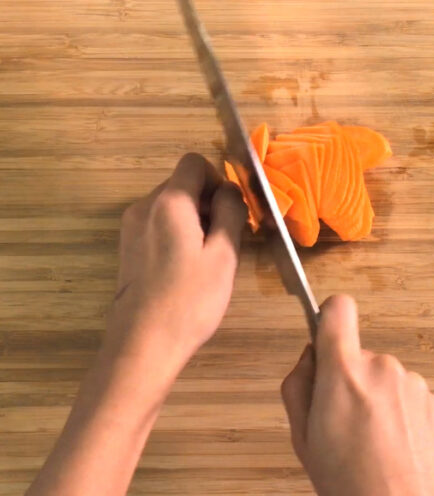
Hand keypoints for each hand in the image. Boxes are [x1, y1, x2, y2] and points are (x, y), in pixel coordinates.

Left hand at [106, 152, 246, 375]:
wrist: (143, 344)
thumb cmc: (190, 299)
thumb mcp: (224, 254)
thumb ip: (231, 212)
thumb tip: (230, 190)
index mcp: (169, 202)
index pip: (194, 163)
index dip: (218, 178)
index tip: (231, 210)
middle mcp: (144, 206)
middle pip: (182, 183)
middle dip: (208, 201)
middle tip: (226, 239)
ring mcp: (132, 227)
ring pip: (171, 205)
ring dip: (195, 218)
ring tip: (208, 257)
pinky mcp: (128, 247)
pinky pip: (159, 224)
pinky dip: (178, 232)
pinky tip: (187, 266)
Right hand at [281, 295, 433, 495]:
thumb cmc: (347, 482)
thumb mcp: (300, 434)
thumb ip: (298, 382)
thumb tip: (311, 355)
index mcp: (344, 371)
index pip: (338, 309)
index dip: (329, 316)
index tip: (326, 333)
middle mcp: (382, 367)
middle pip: (360, 354)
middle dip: (350, 377)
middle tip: (344, 421)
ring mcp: (413, 384)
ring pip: (385, 377)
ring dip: (377, 398)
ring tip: (373, 441)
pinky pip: (408, 395)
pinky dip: (400, 413)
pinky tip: (395, 446)